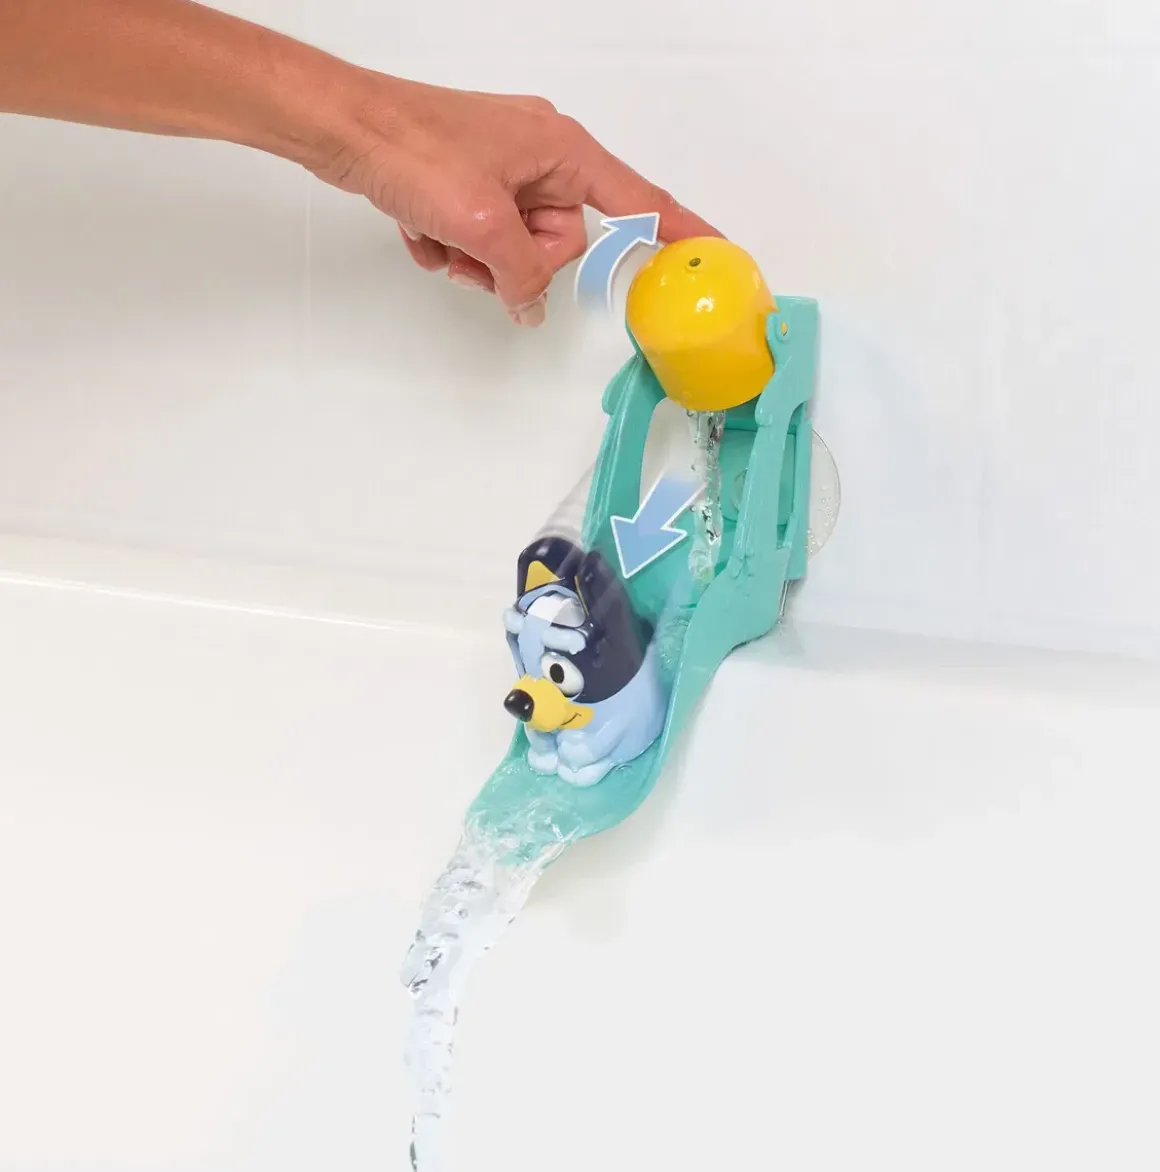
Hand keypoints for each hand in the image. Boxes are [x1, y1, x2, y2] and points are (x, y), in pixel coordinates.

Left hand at [306, 74, 719, 324]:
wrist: (341, 128)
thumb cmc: (409, 146)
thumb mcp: (483, 224)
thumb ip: (523, 275)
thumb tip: (531, 306)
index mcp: (561, 150)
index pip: (636, 201)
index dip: (677, 230)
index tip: (714, 250)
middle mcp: (540, 158)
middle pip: (562, 245)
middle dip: (515, 261)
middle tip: (475, 244)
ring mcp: (504, 173)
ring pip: (517, 252)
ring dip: (475, 259)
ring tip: (439, 233)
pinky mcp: (472, 188)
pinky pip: (482, 244)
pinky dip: (451, 248)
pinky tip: (422, 227)